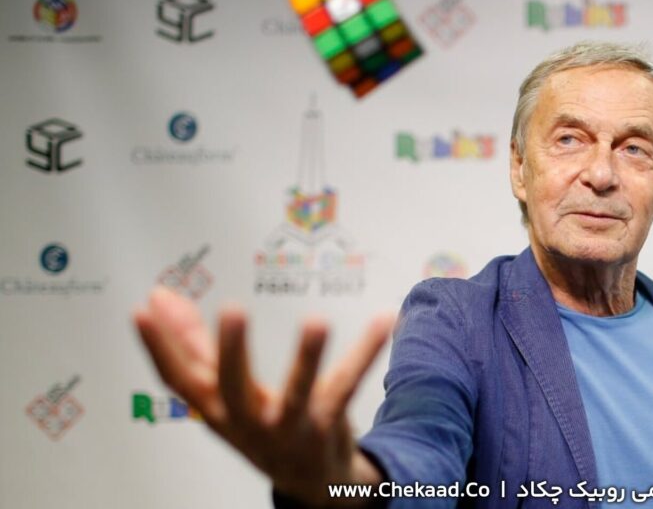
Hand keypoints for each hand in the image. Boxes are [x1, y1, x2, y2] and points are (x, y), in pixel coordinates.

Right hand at [133, 286, 394, 506]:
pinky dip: (366, 352)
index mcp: (215, 409)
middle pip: (233, 390)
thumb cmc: (260, 424)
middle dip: (230, 352)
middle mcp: (247, 421)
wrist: (311, 482)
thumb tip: (158, 296)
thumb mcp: (220, 390)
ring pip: (298, 393)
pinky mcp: (327, 425)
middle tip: (230, 310)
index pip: (177, 380)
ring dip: (308, 357)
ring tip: (317, 320)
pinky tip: (384, 320)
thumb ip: (190, 342)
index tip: (142, 311)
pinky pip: (348, 386)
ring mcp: (289, 428)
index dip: (157, 348)